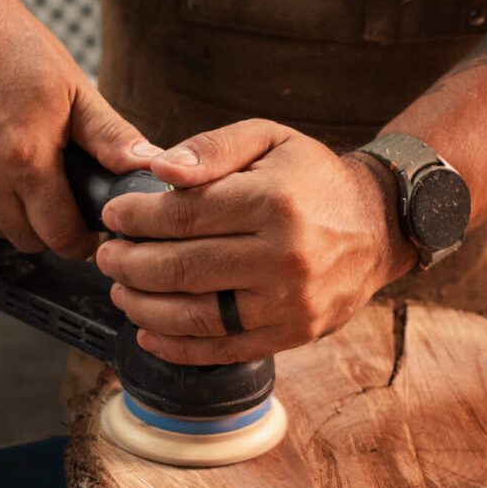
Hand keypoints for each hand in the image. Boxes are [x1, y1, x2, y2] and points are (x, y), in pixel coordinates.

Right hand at [0, 0, 157, 257]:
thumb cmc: (9, 44)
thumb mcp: (75, 88)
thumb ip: (111, 136)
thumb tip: (148, 165)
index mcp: (27, 158)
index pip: (62, 236)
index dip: (82, 239)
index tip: (87, 228)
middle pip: (27, 239)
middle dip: (50, 229)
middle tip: (60, 203)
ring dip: (10, 222)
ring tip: (23, 190)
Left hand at [94, 120, 417, 363]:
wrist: (379, 225)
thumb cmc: (314, 179)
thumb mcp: (270, 139)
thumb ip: (212, 147)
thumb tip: (158, 169)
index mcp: (274, 201)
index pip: (182, 215)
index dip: (135, 218)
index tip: (112, 216)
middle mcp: (284, 256)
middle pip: (181, 267)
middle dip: (129, 263)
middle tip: (106, 255)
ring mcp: (290, 302)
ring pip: (195, 315)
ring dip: (144, 307)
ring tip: (122, 290)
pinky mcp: (294, 334)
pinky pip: (223, 349)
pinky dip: (178, 347)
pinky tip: (149, 333)